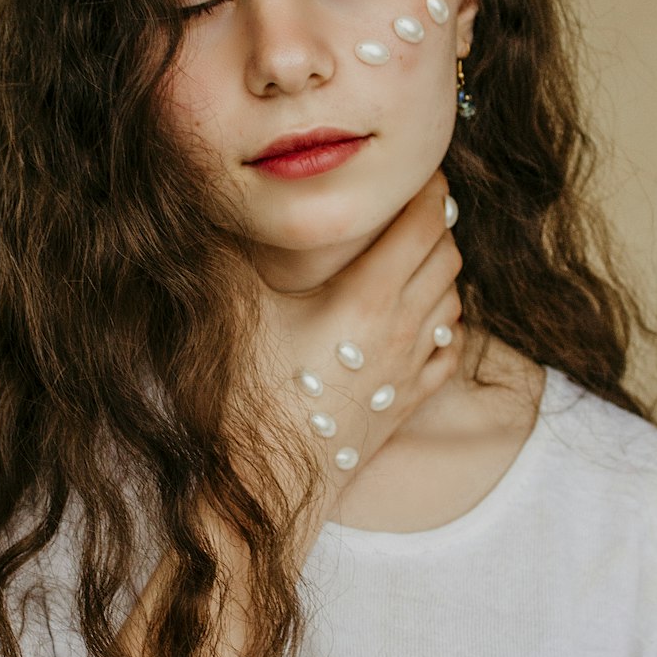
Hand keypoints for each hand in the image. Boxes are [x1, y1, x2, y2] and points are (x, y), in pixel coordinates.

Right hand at [251, 168, 463, 525]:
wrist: (263, 490)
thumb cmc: (244, 400)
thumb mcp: (227, 311)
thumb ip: (221, 247)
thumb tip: (202, 198)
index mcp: (369, 297)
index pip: (425, 222)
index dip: (427, 187)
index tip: (416, 166)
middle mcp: (403, 329)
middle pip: (447, 253)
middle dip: (436, 219)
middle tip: (411, 199)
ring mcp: (410, 371)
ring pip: (454, 298)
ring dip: (442, 267)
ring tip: (415, 250)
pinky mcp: (406, 405)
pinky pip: (449, 349)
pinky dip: (446, 320)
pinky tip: (425, 315)